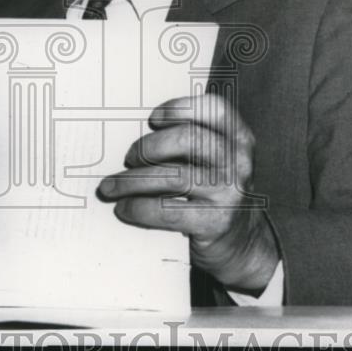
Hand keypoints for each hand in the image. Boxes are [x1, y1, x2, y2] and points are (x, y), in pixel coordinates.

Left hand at [97, 94, 278, 292]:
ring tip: (111, 187)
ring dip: (131, 181)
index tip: (153, 119)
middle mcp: (238, 162)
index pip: (214, 108)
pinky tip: (124, 209)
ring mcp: (230, 193)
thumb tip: (134, 137)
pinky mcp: (216, 222)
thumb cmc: (213, 191)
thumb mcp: (213, 160)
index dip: (179, 108)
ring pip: (172, 177)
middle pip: (188, 139)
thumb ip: (189, 143)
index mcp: (238, 138)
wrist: (240, 243)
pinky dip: (138, 208)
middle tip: (128, 158)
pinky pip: (167, 210)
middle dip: (149, 147)